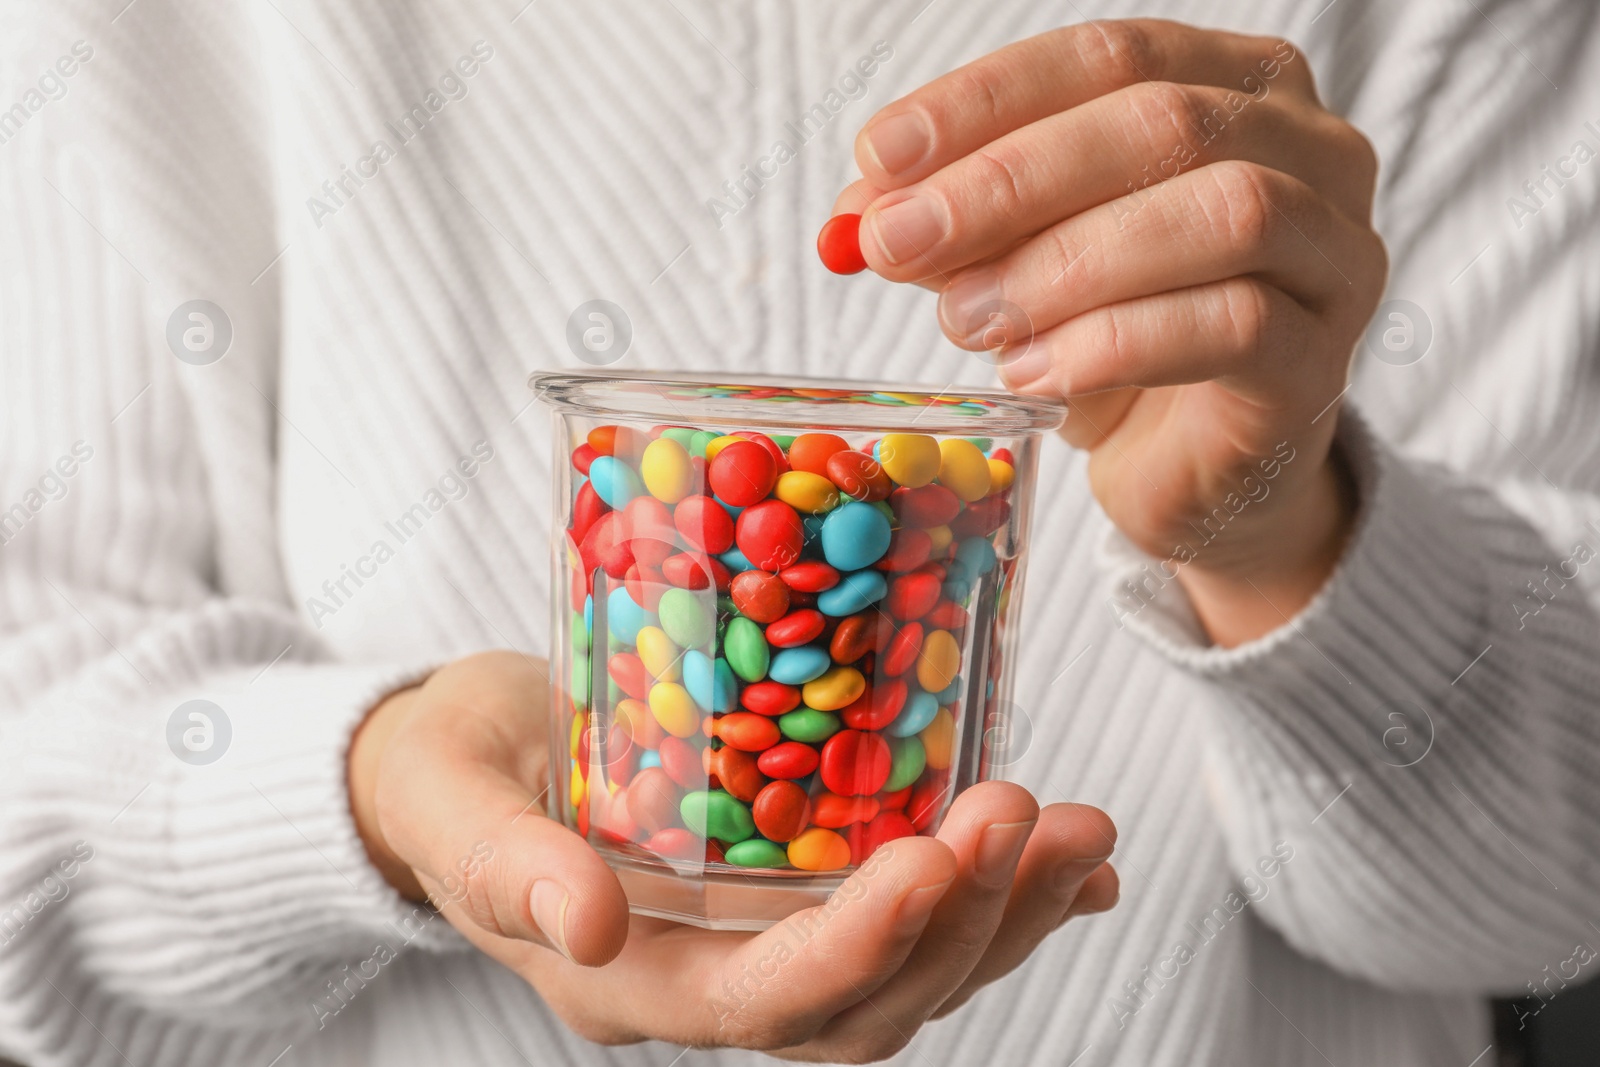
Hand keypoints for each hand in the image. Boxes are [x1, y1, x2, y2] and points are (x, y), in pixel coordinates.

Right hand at [349, 651, 1117, 1058]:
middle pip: (866, 1002)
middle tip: (1028, 816)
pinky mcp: (793, 896)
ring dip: (1003, 913)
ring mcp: (761, 948)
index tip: (932, 859)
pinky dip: (997, 903)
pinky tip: (1071, 866)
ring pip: (909, 975)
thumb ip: (504, 862)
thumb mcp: (450, 800)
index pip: (766, 1001)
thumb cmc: (446, 776)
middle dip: (960, 922)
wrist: (465, 767)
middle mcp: (712, 984)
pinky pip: (910, 927)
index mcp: (630, 983)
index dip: (859, 947)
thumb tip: (588, 924)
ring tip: (1081, 833)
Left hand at [838, 19, 1384, 645]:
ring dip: (1065, 265)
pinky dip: (1112, 344)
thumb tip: (863, 213)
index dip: (986, 99)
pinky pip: (1230, 326)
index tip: (880, 157)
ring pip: (1218, 214)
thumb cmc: (1119, 346)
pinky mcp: (1321, 361)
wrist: (1199, 474)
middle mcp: (1310, 150)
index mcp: (1235, 87)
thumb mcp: (1023, 266)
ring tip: (967, 319)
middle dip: (1008, 182)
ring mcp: (1333, 255)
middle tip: (899, 241)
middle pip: (1162, 122)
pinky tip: (1033, 374)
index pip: (1109, 56)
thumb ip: (961, 226)